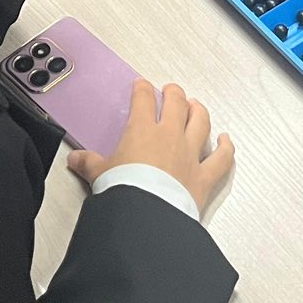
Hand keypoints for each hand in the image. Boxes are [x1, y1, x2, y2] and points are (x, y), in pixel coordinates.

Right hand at [69, 79, 234, 216]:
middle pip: (177, 103)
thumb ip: (88, 164)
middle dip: (174, 94)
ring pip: (201, 122)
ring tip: (197, 105)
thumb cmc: (123, 191)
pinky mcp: (203, 176)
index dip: (142, 90)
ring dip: (199, 111)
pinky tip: (227, 141)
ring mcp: (190, 154)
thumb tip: (75, 160)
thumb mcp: (99, 175)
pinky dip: (226, 148)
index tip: (142, 86)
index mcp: (142, 130)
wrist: (146, 215)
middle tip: (172, 90)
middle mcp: (170, 136)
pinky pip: (221, 158)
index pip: (143, 99)